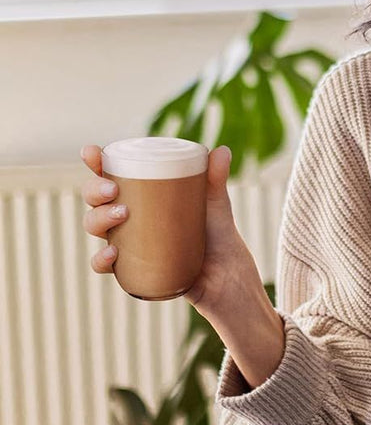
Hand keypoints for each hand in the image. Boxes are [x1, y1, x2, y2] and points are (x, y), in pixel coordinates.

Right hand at [80, 143, 264, 319]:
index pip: (111, 174)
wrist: (224, 274)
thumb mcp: (215, 203)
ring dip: (98, 218)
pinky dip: (101, 259)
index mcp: (141, 195)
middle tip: (112, 190)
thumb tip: (221, 150)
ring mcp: (126, 241)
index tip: (92, 152)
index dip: (95, 162)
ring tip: (121, 214)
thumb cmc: (216, 233)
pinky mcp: (129, 267)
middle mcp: (127, 217)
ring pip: (94, 226)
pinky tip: (112, 253)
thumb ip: (215, 177)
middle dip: (94, 190)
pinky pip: (104, 264)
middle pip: (95, 199)